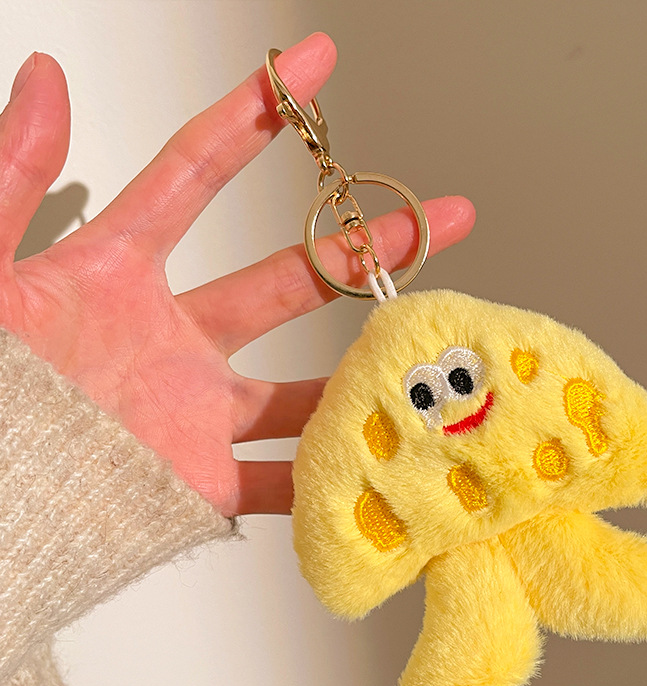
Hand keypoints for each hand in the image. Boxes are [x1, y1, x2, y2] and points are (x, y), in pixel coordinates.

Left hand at [0, 34, 474, 515]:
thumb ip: (10, 176)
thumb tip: (43, 79)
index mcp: (116, 276)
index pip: (196, 176)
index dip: (253, 116)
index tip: (310, 66)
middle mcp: (172, 342)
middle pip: (287, 284)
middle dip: (364, 249)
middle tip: (429, 221)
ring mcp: (192, 414)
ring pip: (300, 389)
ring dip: (361, 371)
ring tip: (424, 344)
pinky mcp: (197, 483)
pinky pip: (276, 482)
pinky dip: (325, 479)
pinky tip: (379, 461)